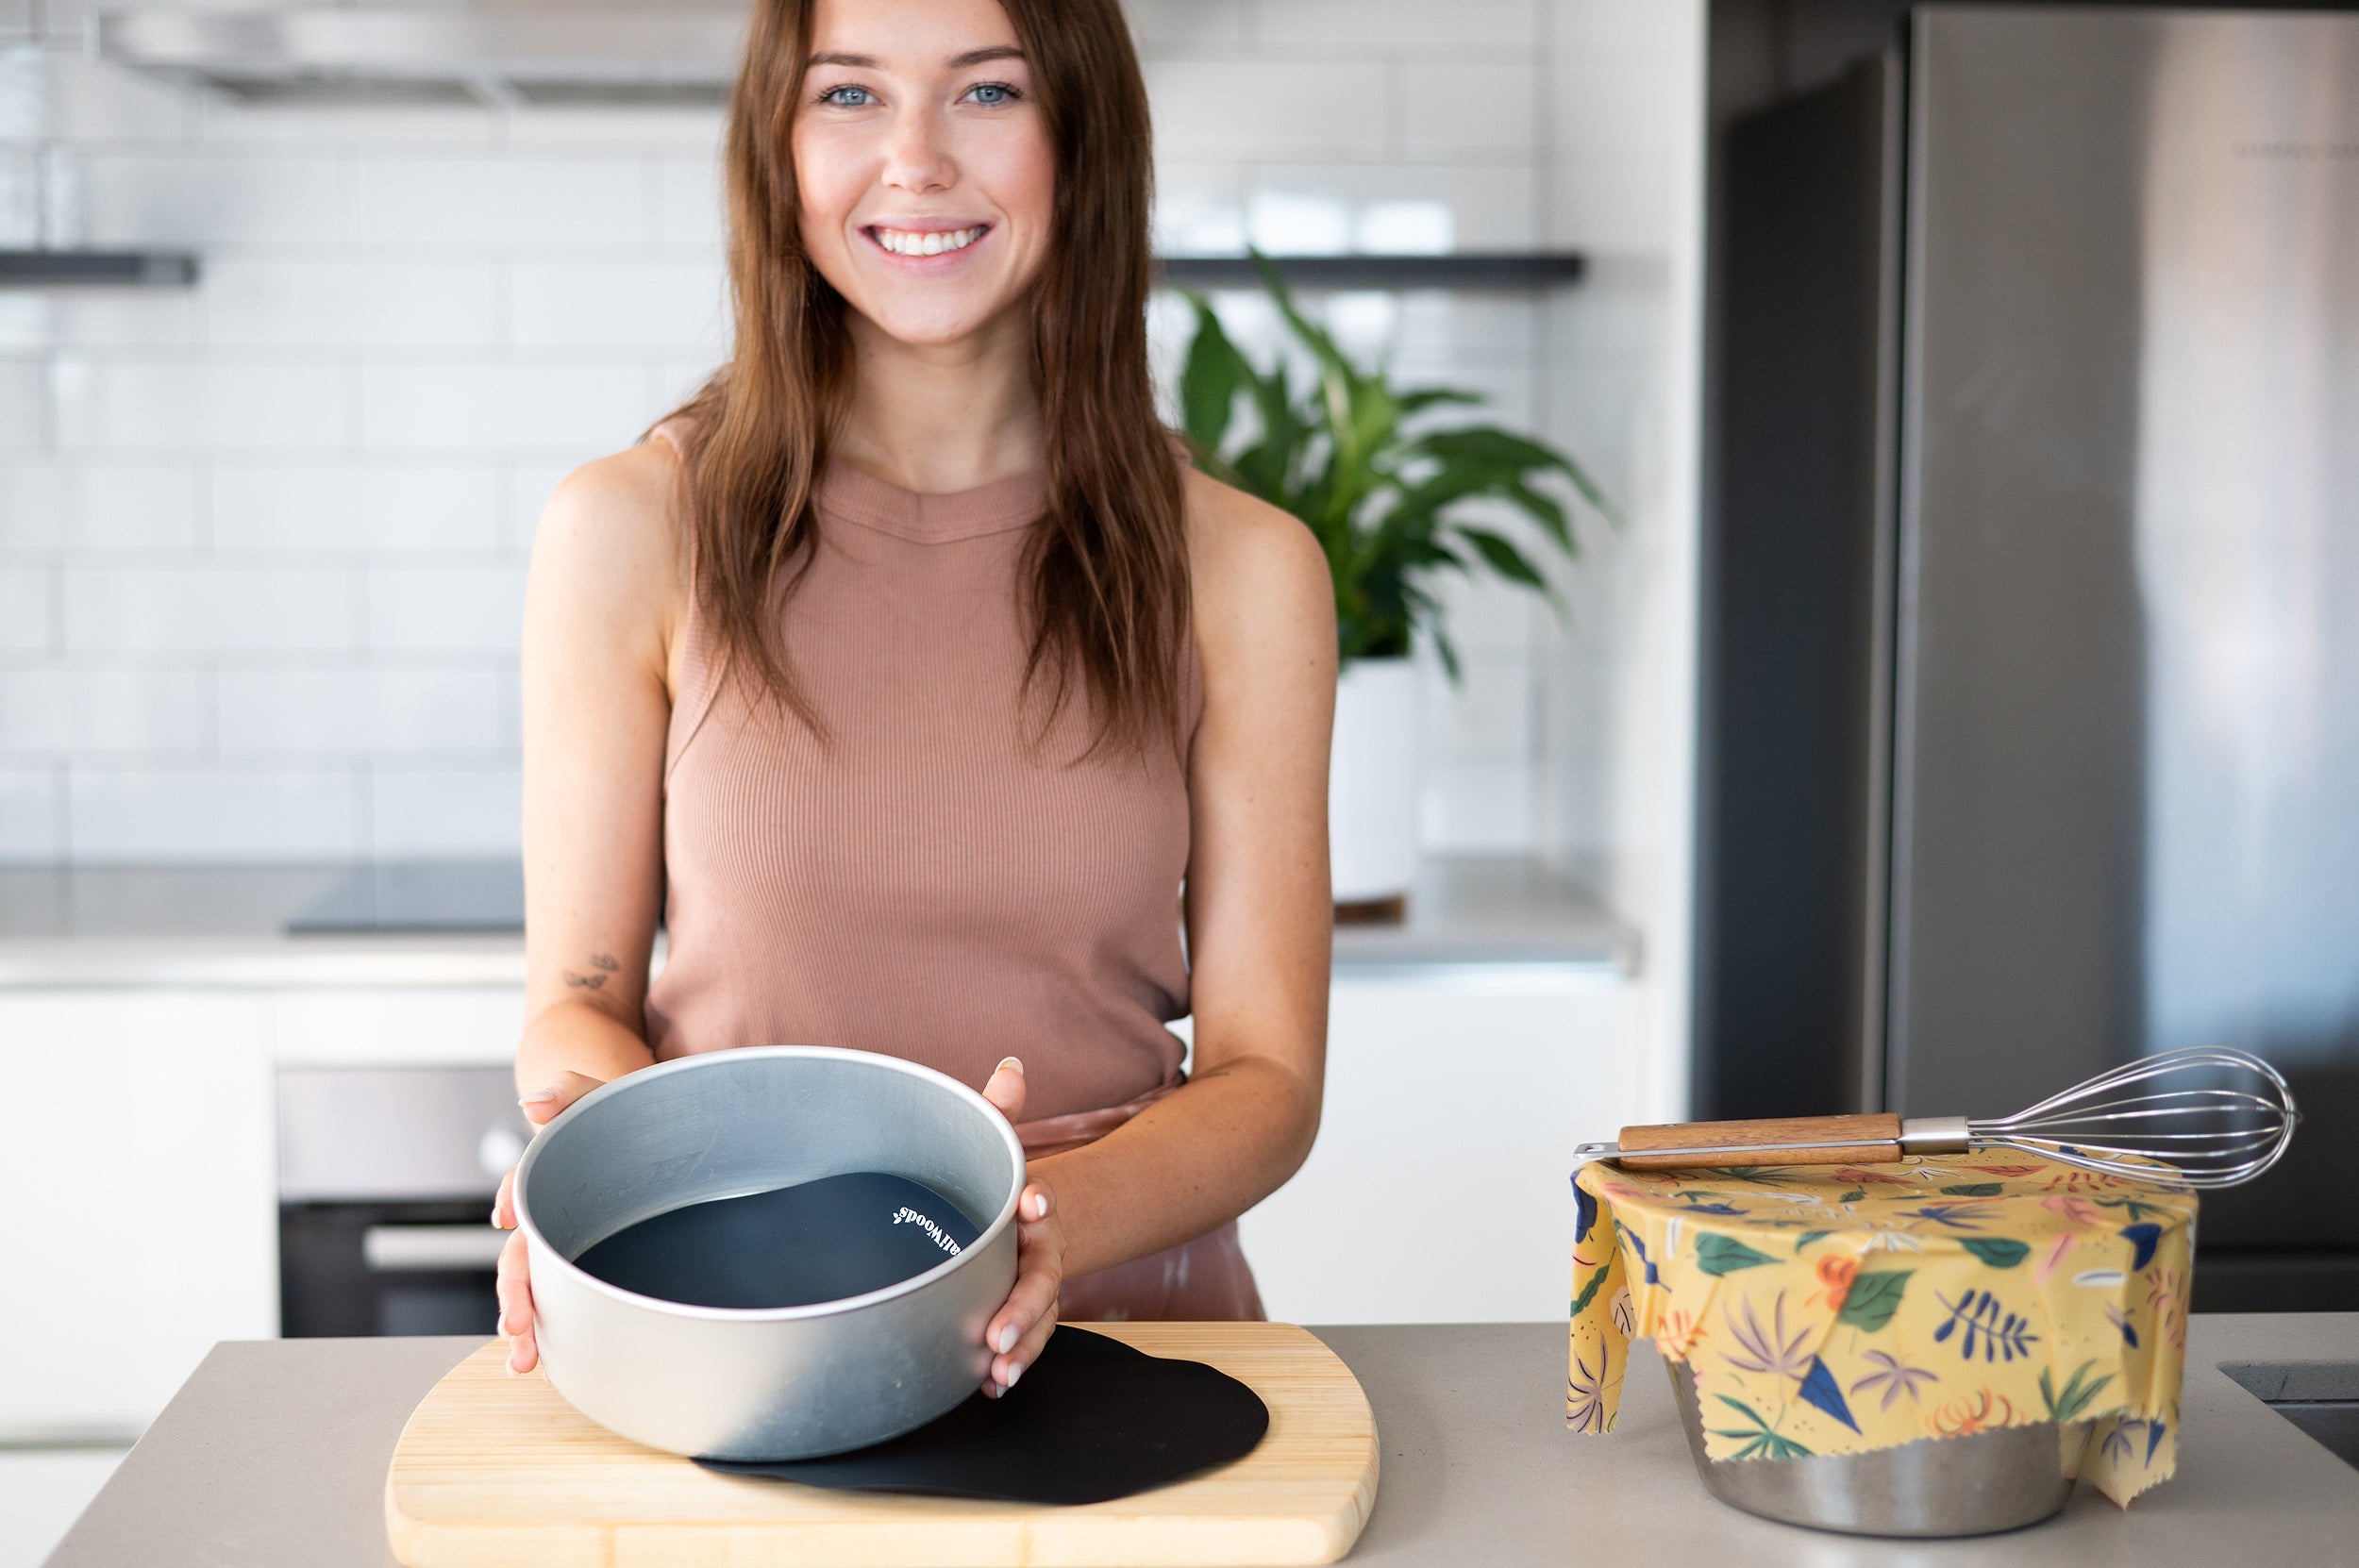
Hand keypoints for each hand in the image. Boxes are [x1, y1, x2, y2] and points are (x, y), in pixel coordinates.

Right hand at [490, 1070, 603, 1374]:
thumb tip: (532, 1103)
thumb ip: (568, 1090)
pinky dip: (557, 1327)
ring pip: (540, 1285)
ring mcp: (570, 1242)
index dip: (514, 1201)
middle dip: (514, 1292)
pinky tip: (553, 1360)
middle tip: (514, 1328)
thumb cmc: (619, 1116)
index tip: (507, 1217)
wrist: (648, 1130)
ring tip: (521, 1363)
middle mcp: (551, 1214)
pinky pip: (571, 1297)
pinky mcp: (594, 1263)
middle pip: (523, 1255)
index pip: (523, 1189)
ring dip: (525, 1322)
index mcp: (548, 1174)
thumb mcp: (598, 1096)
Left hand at [979, 1056, 1061, 1395]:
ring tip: (997, 1370)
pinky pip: (1024, 1340)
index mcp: (1032, 1208)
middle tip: (997, 1332)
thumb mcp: (996, 1142)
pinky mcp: (1019, 1314)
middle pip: (1040, 1279)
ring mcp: (1033, 1286)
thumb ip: (1000, 1109)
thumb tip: (1011, 1067)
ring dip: (1020, 1346)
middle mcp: (1039, 1250)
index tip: (1033, 1200)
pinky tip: (990, 1382)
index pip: (1041, 1203)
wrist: (1024, 1219)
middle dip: (1023, 1306)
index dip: (1038, 1201)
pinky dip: (1011, 1362)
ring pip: (1037, 1319)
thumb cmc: (1001, 1181)